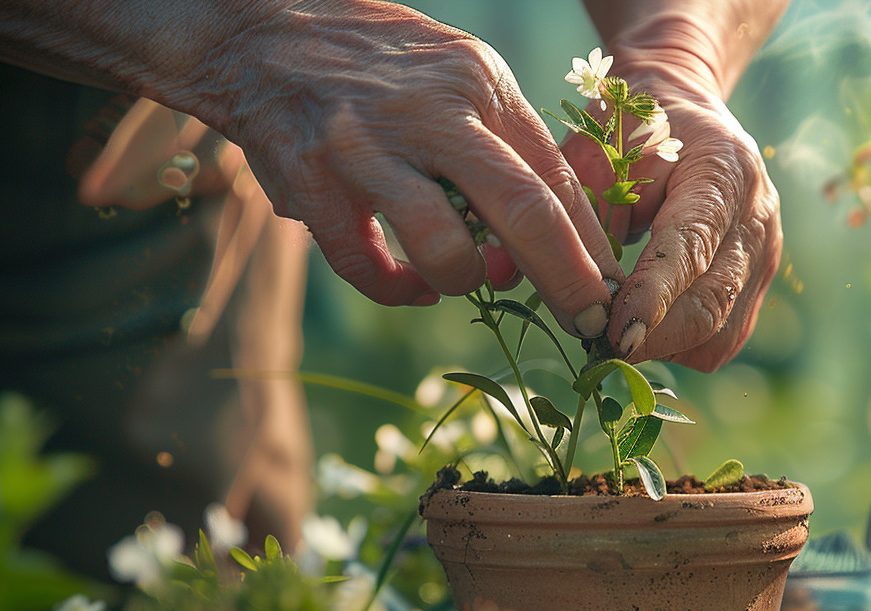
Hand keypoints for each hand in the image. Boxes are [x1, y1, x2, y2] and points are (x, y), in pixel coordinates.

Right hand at [202, 1, 620, 324]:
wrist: (259, 28)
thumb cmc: (378, 66)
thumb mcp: (458, 75)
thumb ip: (502, 147)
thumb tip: (549, 238)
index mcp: (480, 85)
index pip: (557, 178)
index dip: (592, 245)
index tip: (611, 291)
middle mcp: (433, 112)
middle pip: (525, 210)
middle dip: (567, 280)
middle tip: (587, 322)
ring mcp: (369, 146)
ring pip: (445, 246)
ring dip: (464, 282)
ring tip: (460, 281)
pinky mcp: (312, 178)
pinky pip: (364, 265)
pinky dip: (396, 289)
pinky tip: (410, 286)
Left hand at [562, 63, 781, 371]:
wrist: (684, 115)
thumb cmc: (631, 127)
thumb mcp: (598, 145)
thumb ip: (586, 204)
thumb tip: (572, 282)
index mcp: (721, 171)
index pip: (692, 247)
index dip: (654, 297)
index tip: (618, 336)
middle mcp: (756, 217)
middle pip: (710, 304)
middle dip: (652, 337)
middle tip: (599, 349)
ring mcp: (764, 255)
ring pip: (718, 335)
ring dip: (665, 347)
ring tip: (620, 334)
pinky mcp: (758, 286)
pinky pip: (721, 341)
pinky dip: (680, 346)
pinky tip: (647, 327)